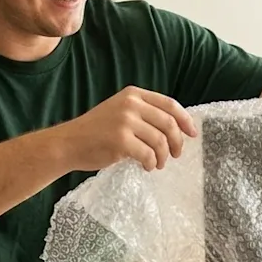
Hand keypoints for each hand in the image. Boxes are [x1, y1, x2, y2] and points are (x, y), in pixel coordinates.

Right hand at [49, 86, 197, 171]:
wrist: (69, 143)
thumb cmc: (96, 132)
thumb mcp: (120, 112)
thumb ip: (143, 115)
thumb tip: (174, 129)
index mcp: (133, 95)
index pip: (169, 104)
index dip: (185, 120)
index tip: (192, 134)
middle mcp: (130, 104)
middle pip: (169, 123)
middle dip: (177, 142)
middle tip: (176, 155)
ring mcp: (125, 121)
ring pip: (160, 141)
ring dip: (163, 156)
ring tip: (158, 164)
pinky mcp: (120, 140)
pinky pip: (148, 154)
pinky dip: (151, 163)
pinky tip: (147, 166)